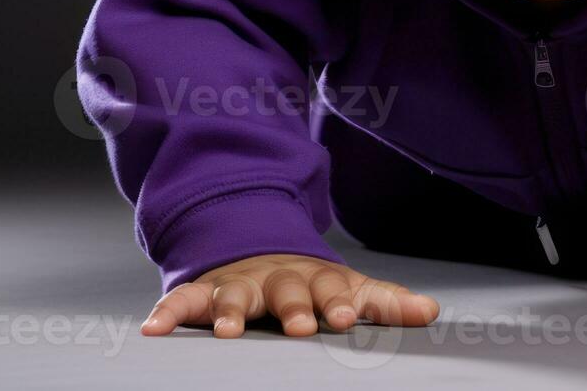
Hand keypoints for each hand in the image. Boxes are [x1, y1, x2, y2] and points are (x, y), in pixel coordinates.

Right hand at [140, 253, 439, 337]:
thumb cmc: (312, 286)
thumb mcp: (350, 290)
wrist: (260, 254)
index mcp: (318, 279)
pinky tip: (154, 330)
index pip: (334, 287)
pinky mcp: (204, 293)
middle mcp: (279, 278)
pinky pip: (183, 301)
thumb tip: (433, 311)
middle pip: (287, 289)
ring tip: (231, 332)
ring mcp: (240, 283)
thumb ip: (387, 302)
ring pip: (236, 293)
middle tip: (301, 327)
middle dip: (294, 307)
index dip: (340, 301)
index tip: (348, 316)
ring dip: (232, 311)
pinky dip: (169, 312)